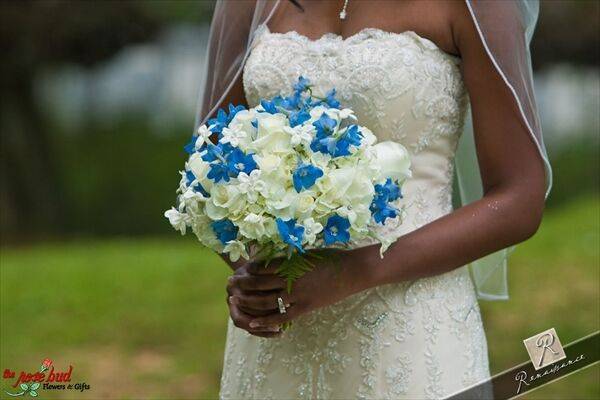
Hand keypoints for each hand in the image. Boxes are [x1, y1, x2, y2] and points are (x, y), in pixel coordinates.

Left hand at [228, 248, 376, 332]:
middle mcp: (291, 280)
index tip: (238, 269)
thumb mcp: (306, 253)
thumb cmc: (330, 258)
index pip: (261, 267)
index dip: (247, 269)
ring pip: (266, 301)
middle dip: (242, 285)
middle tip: (230, 284)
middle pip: (259, 284)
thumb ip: (288, 258)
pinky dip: (266, 322)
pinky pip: (282, 317)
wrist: (352, 271)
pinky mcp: (306, 308)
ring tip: (236, 301)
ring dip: (248, 301)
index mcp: (291, 264)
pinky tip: (253, 324)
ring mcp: (298, 296)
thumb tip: (269, 258)